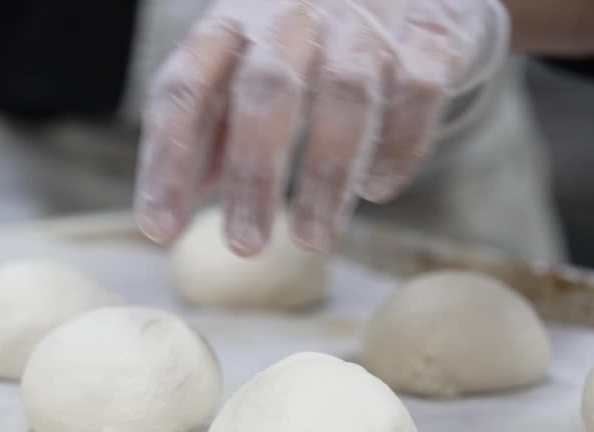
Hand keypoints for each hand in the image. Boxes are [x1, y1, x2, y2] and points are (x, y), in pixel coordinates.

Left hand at [136, 0, 507, 254]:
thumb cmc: (308, 44)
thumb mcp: (244, 73)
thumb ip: (207, 136)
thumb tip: (164, 216)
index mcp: (235, 25)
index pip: (186, 86)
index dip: (169, 158)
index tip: (160, 228)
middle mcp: (295, 13)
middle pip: (266, 89)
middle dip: (253, 173)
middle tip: (244, 247)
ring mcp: (367, 18)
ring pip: (344, 93)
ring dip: (326, 174)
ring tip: (312, 241)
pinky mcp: (433, 32)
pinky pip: (417, 89)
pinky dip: (398, 146)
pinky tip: (378, 189)